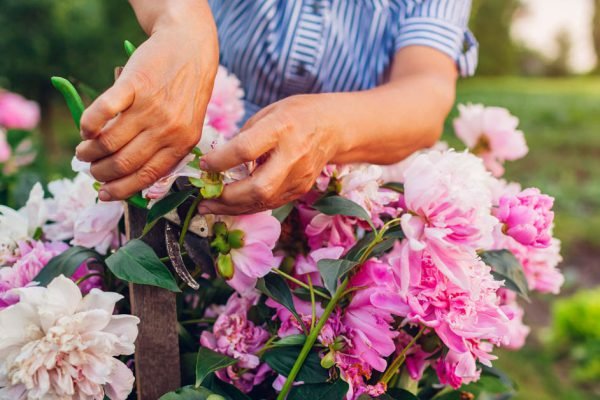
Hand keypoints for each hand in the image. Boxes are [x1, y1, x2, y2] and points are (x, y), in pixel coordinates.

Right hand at [75, 7, 217, 200]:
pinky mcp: (133, 84)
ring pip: (110, 141)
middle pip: (125, 162)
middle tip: (91, 169)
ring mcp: (150, 106)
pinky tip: (85, 129)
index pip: (147, 175)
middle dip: (101, 172)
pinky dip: (88, 123)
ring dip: (90, 150)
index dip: (122, 188)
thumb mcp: (188, 125)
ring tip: (83, 151)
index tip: (104, 193)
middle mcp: (167, 128)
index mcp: (183, 143)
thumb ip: (167, 148)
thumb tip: (132, 177)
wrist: (189, 48)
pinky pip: (103, 111)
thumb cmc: (186, 91)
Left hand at [198, 95, 340, 214]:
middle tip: (204, 199)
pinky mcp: (300, 190)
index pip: (245, 150)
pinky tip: (231, 205)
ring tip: (210, 207)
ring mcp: (299, 177)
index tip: (203, 165)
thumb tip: (218, 160)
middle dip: (227, 197)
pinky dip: (248, 206)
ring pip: (263, 202)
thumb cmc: (297, 114)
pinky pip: (270, 204)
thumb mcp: (268, 113)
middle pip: (258, 187)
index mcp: (281, 128)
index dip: (220, 161)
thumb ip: (244, 137)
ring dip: (233, 208)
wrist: (334, 127)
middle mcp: (292, 156)